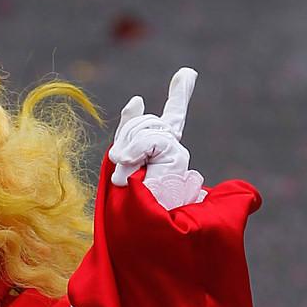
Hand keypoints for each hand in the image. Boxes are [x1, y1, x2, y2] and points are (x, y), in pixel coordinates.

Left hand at [109, 68, 205, 208]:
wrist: (141, 232)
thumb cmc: (128, 206)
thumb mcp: (122, 162)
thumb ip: (129, 132)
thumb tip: (137, 99)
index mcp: (162, 151)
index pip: (172, 117)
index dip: (180, 95)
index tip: (187, 74)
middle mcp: (174, 150)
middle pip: (147, 120)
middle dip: (127, 136)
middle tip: (118, 164)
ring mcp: (178, 154)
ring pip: (147, 128)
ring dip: (128, 150)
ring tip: (124, 178)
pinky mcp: (178, 158)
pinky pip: (150, 139)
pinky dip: (135, 151)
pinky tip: (128, 167)